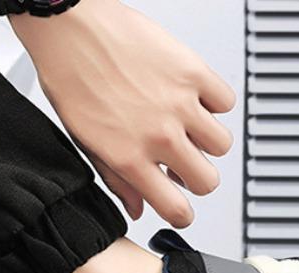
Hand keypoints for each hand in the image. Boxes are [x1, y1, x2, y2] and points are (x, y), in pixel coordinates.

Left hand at [11, 0, 235, 226]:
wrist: (72, 30)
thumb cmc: (72, 82)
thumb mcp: (88, 144)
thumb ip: (117, 181)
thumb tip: (137, 209)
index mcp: (130, 159)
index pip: (176, 208)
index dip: (182, 214)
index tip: (180, 209)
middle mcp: (159, 135)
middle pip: (207, 181)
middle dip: (197, 179)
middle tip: (183, 166)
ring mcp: (180, 104)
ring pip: (221, 145)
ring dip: (206, 142)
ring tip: (185, 129)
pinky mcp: (193, 71)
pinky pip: (226, 102)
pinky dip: (214, 104)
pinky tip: (192, 100)